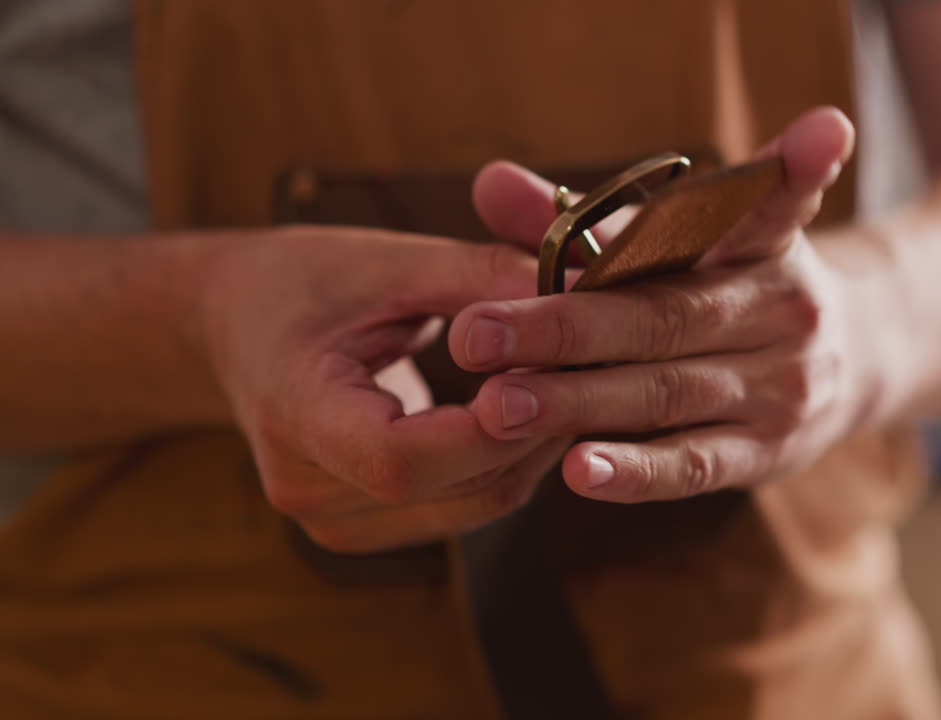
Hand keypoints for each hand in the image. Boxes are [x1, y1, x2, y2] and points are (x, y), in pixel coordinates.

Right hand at [198, 226, 565, 550]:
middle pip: (458, 485)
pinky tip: (532, 406)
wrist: (233, 325)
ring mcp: (336, 521)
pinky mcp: (368, 526)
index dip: (488, 428)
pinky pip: (467, 502)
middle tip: (594, 360)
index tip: (550, 370)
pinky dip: (510, 457)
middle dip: (536, 425)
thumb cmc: (302, 281)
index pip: (401, 458)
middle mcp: (309, 488)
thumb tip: (581, 285)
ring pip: (478, 501)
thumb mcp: (385, 261)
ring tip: (573, 377)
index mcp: (293, 414)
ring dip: (536, 444)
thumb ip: (479, 276)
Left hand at [452, 107, 872, 502]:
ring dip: (579, 401)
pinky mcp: (770, 451)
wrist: (850, 365)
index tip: (825, 131)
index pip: (774, 202)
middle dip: (565, 327)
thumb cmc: (725, 292)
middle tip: (473, 334)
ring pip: (669, 392)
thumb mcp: (678, 245)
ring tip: (498, 405)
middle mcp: (781, 309)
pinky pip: (696, 464)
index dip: (797, 165)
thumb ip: (581, 222)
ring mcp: (781, 385)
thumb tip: (489, 183)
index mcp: (761, 243)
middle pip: (665, 315)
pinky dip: (638, 471)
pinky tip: (579, 472)